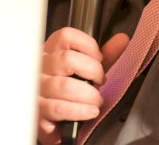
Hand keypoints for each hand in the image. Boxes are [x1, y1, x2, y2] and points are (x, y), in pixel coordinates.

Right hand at [36, 28, 129, 144]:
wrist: (55, 122)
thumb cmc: (71, 90)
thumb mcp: (88, 69)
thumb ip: (105, 55)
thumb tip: (121, 40)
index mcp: (52, 51)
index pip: (66, 36)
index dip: (88, 45)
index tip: (99, 58)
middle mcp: (41, 66)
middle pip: (67, 59)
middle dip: (92, 71)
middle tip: (100, 82)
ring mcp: (37, 88)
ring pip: (64, 86)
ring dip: (89, 95)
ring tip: (97, 101)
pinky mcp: (37, 110)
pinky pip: (59, 108)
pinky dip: (80, 111)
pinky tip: (90, 111)